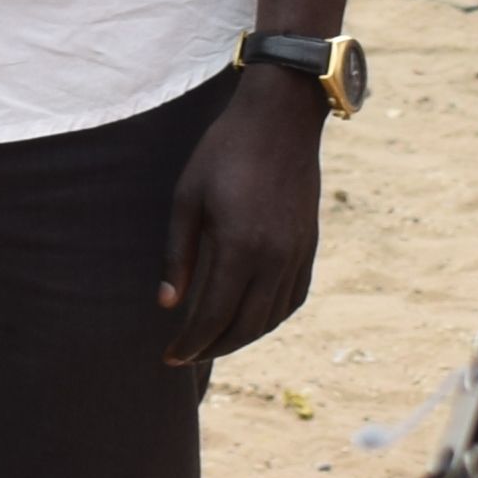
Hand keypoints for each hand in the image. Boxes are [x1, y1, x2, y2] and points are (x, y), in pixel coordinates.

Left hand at [155, 72, 329, 363]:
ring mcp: (298, 252)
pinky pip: (294, 297)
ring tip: (213, 342)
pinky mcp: (310, 245)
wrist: (281, 120)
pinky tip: (252, 319)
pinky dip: (272, 316)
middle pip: (246, 325)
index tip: (169, 357)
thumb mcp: (186, 200)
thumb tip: (168, 306)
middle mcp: (275, 257)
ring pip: (272, 316)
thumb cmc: (223, 153)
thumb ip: (177, 256)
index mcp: (240, 247)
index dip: (191, 342)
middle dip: (214, 347)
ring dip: (243, 337)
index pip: (213, 315)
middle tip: (186, 357)